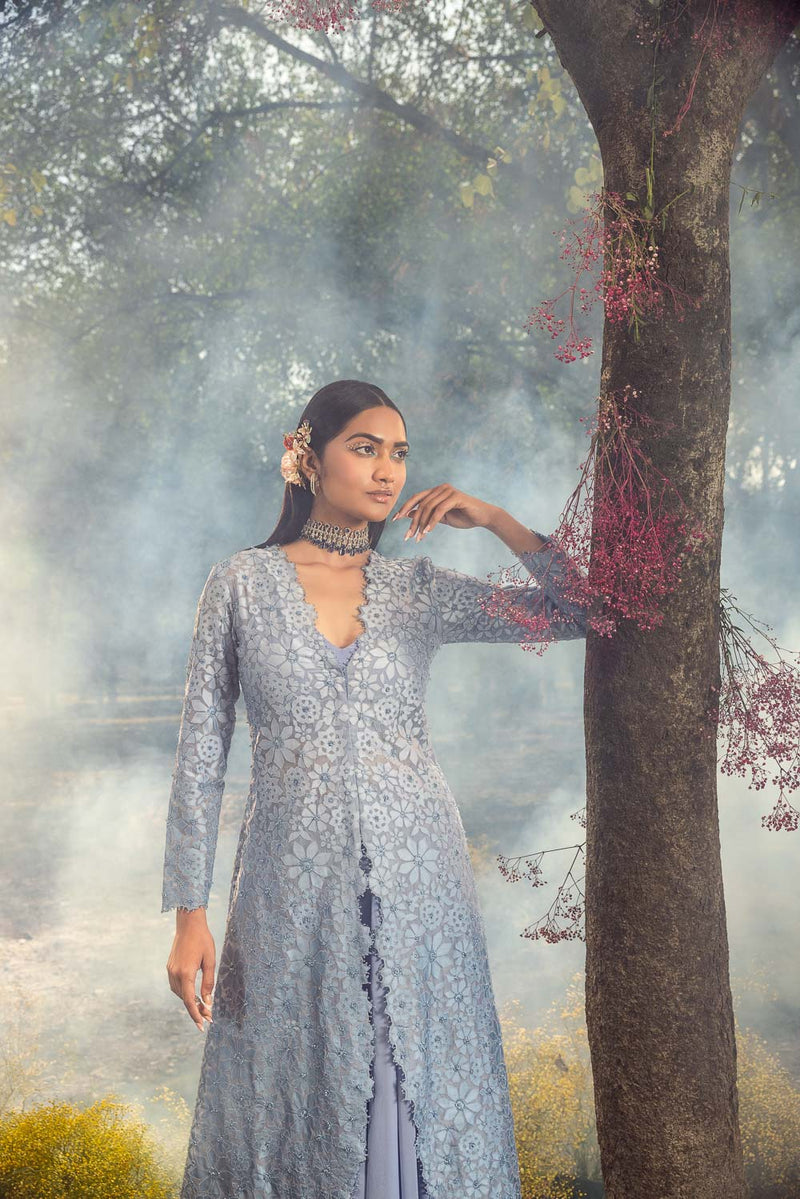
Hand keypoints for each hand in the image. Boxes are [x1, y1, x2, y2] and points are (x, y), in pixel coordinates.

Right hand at [167, 916, 215, 1031]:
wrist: (188, 923)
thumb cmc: (203, 940)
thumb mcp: (210, 961)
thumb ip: (208, 983)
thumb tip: (208, 1002)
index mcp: (186, 972)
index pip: (189, 1000)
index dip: (196, 1014)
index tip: (203, 1025)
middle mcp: (175, 974)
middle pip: (184, 999)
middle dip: (195, 1010)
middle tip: (209, 1017)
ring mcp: (170, 970)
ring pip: (179, 993)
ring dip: (189, 1002)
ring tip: (202, 1008)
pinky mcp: (169, 967)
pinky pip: (176, 985)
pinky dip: (184, 993)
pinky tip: (192, 994)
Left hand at [391, 486, 496, 540]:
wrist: (482, 517)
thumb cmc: (463, 517)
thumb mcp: (441, 517)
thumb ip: (426, 515)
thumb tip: (409, 515)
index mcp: (436, 491)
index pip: (416, 498)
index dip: (404, 508)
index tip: (394, 520)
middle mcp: (441, 488)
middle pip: (421, 504)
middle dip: (413, 521)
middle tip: (408, 536)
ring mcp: (448, 491)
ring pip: (429, 507)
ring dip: (422, 524)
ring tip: (418, 537)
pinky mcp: (456, 497)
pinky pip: (439, 510)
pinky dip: (432, 521)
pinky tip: (428, 531)